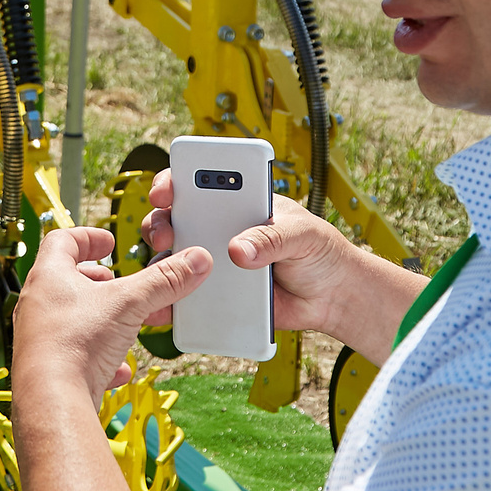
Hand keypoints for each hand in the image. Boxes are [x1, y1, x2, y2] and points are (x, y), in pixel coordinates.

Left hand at [9, 225, 209, 408]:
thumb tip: (196, 260)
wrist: (53, 400)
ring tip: (130, 324)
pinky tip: (120, 368)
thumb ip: (164, 281)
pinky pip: (76, 357)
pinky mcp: (50, 370)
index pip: (62, 241)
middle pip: (69, 282)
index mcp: (49, 276)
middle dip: (103, 284)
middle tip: (126, 287)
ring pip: (75, 321)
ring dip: (105, 321)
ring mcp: (41, 339)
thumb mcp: (130, 304)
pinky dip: (100, 358)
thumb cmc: (77, 342)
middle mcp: (38, 305)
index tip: (109, 242)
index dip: (88, 237)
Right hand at [140, 173, 418, 361]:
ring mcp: (213, 262)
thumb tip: (238, 250)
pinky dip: (174, 302)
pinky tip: (169, 307)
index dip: (174, 182)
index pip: (196, 183)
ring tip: (168, 275)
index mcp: (238, 201)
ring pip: (173, 260)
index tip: (165, 193)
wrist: (331, 298)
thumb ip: (272, 238)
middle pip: (172, 220)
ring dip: (162, 265)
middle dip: (159, 224)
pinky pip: (188, 296)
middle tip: (165, 235)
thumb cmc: (319, 251)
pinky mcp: (215, 295)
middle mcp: (217, 228)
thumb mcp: (302, 234)